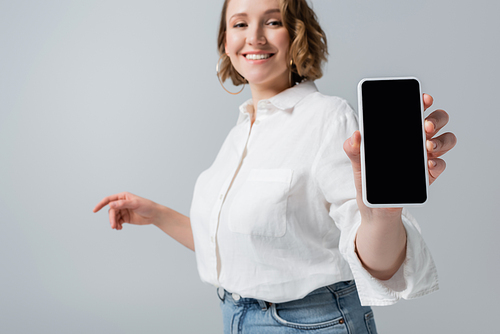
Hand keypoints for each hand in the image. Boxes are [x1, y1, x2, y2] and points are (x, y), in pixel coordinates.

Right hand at [93, 192, 160, 229]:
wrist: (154, 214)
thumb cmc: (146, 206)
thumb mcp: (135, 204)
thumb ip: (123, 204)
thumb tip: (110, 204)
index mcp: (123, 196)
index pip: (109, 199)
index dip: (100, 204)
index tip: (94, 210)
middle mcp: (121, 203)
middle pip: (111, 211)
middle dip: (111, 218)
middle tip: (113, 226)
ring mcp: (123, 211)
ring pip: (114, 217)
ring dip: (114, 223)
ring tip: (117, 228)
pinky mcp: (126, 218)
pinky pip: (118, 222)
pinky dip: (117, 225)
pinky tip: (120, 228)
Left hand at [343, 93, 456, 216]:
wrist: (375, 208)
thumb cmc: (368, 180)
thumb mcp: (357, 162)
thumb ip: (353, 148)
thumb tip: (356, 136)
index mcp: (400, 132)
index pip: (415, 110)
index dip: (422, 101)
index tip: (423, 99)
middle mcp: (416, 140)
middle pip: (437, 120)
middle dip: (435, 119)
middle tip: (425, 126)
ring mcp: (426, 156)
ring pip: (446, 139)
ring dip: (441, 140)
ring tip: (427, 147)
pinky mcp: (430, 174)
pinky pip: (442, 164)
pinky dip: (438, 162)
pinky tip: (428, 164)